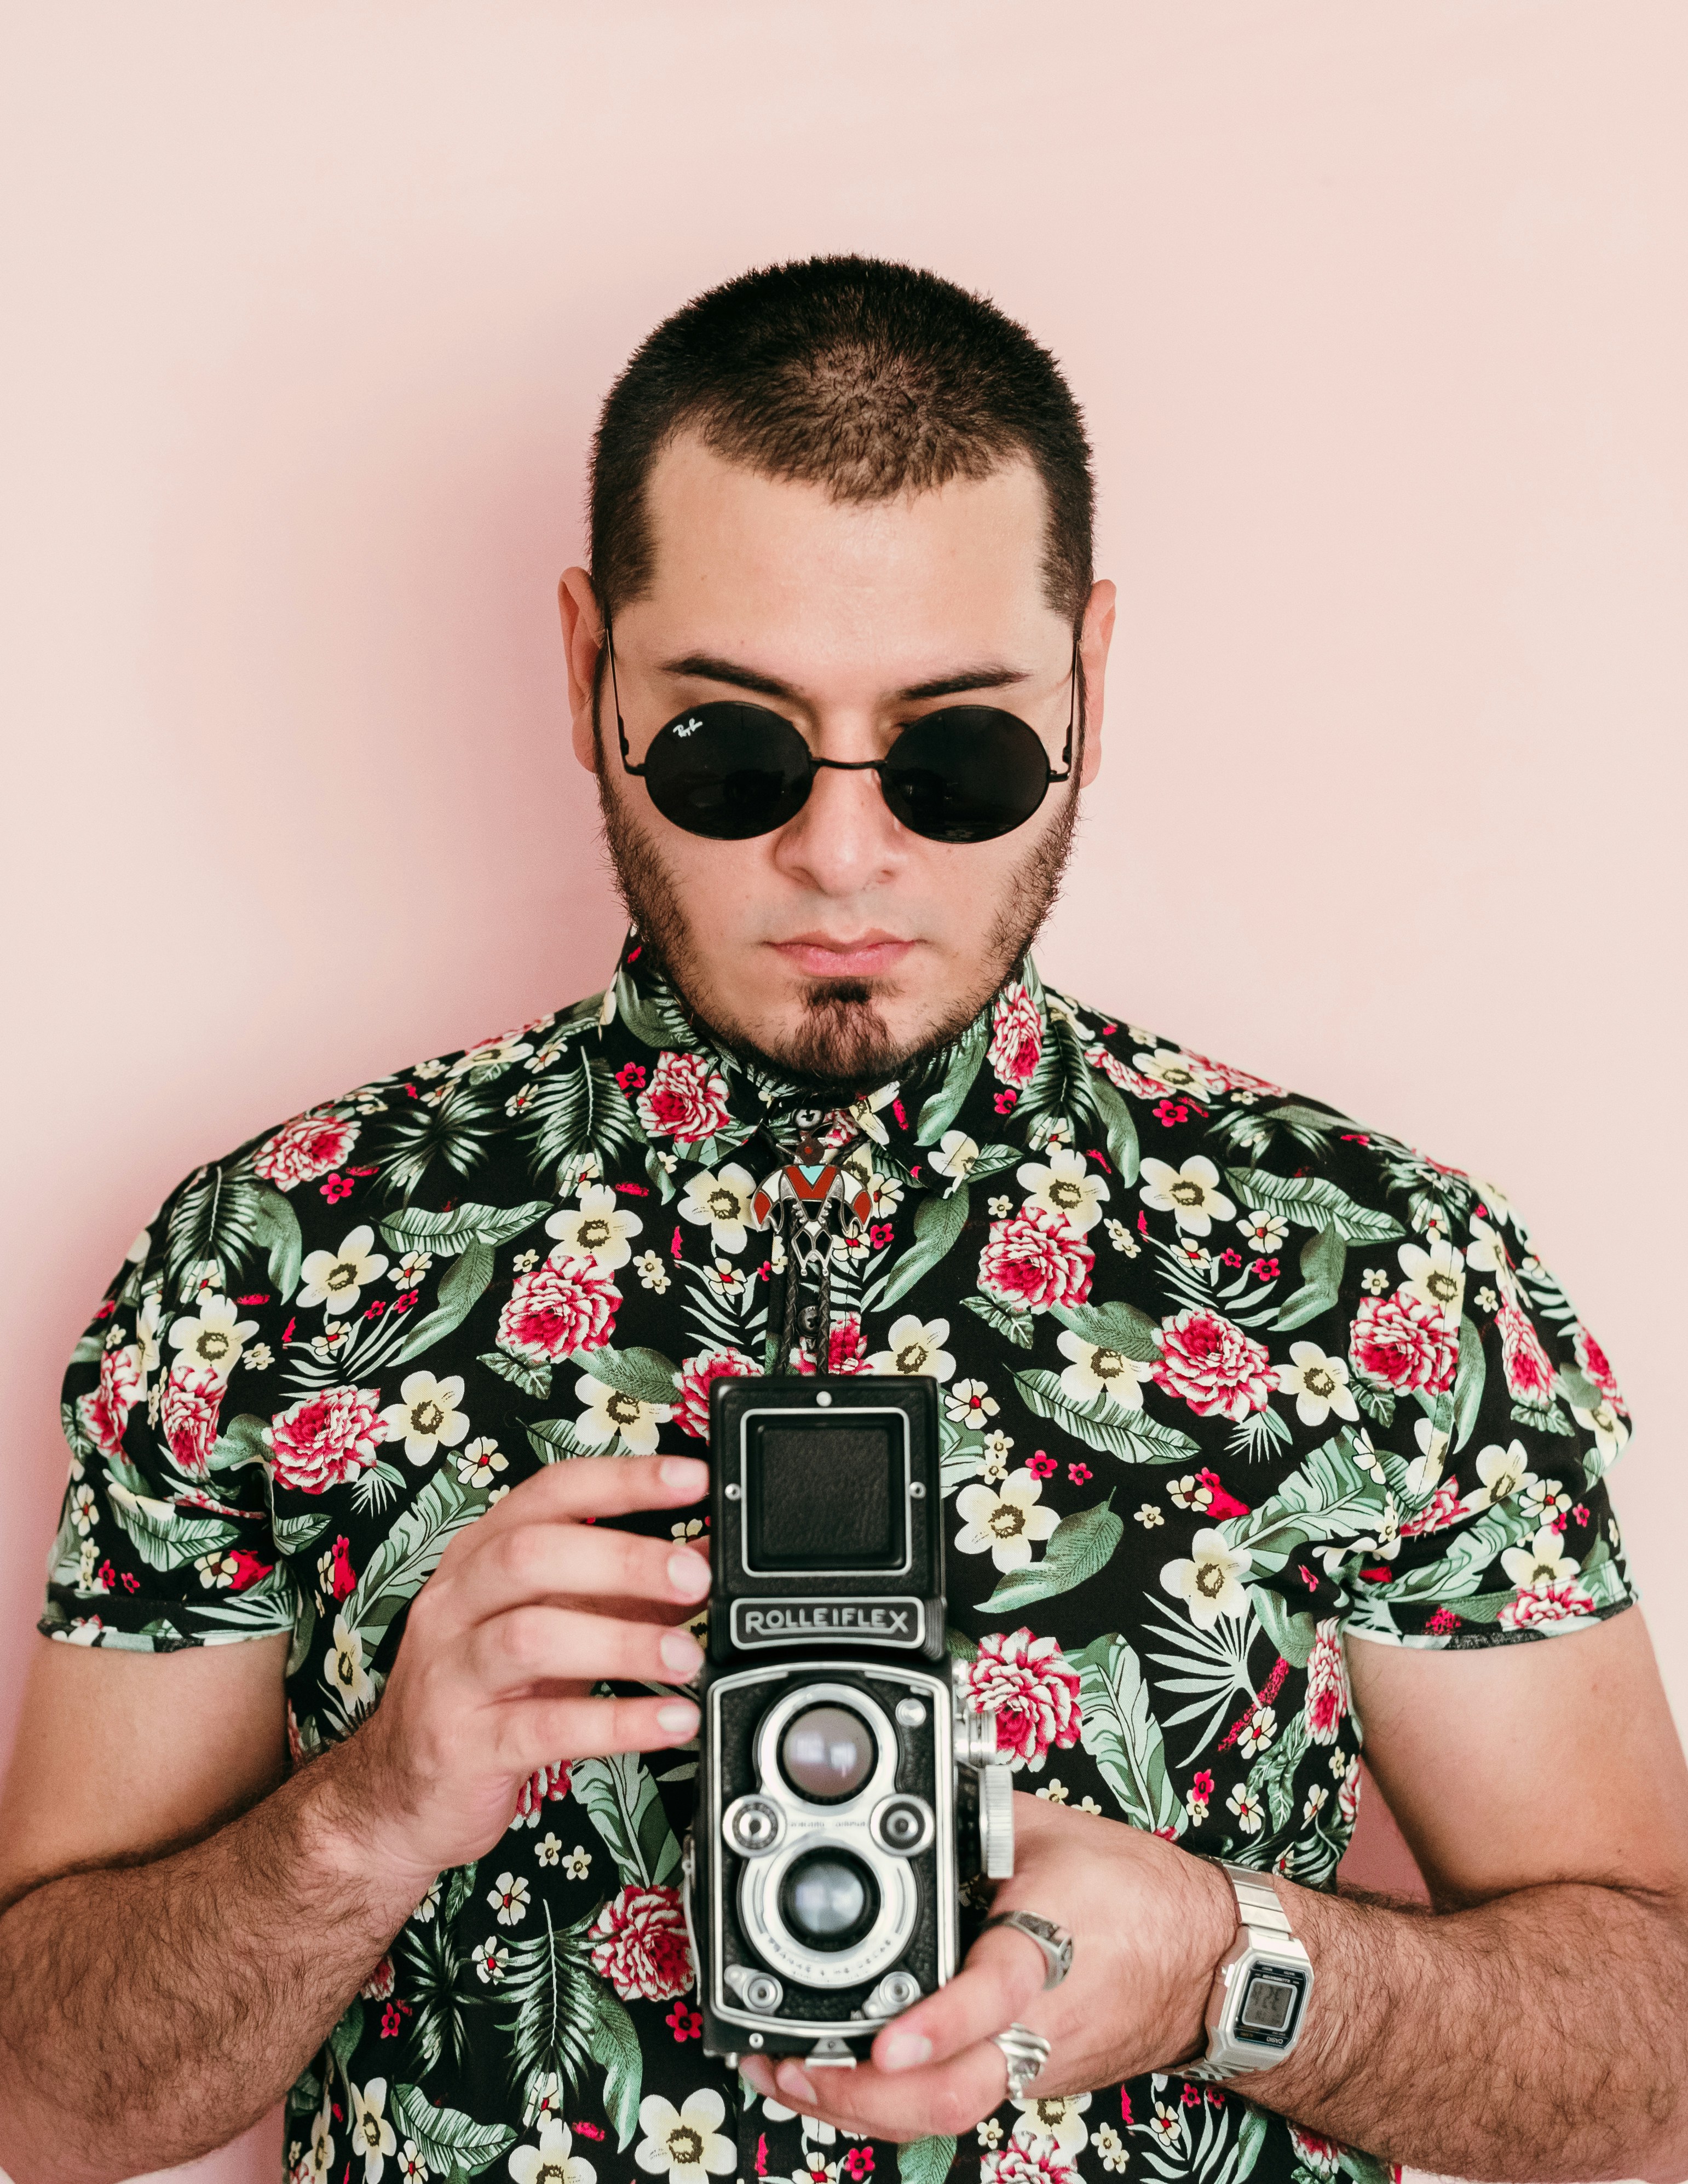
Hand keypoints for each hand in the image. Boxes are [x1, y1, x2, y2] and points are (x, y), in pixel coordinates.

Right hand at [336, 1454, 710, 1890]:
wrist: (399, 1794)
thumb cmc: (487, 1695)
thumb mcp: (557, 1626)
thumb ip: (625, 1592)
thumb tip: (704, 1557)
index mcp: (480, 1558)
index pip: (549, 1493)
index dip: (622, 1480)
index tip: (691, 1478)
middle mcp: (457, 1603)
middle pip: (532, 1555)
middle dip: (624, 1559)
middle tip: (694, 1579)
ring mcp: (451, 1673)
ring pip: (531, 1637)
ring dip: (622, 1642)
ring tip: (686, 1658)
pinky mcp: (464, 1745)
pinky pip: (542, 1727)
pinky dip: (615, 1722)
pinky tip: (669, 1721)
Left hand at [739, 1793, 1234, 2141]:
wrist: (1213, 1964)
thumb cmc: (1142, 1896)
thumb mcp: (1057, 1830)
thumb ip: (981, 1814)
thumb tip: (920, 1787)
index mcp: (1048, 1953)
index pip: (991, 1996)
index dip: (935, 2024)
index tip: (883, 2039)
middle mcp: (1037, 2026)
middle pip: (951, 2093)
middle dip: (861, 2094)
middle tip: (789, 2068)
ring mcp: (1033, 2065)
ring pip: (945, 2112)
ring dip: (862, 2106)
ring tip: (789, 2076)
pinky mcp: (1029, 2081)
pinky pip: (954, 2105)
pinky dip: (894, 2102)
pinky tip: (845, 2081)